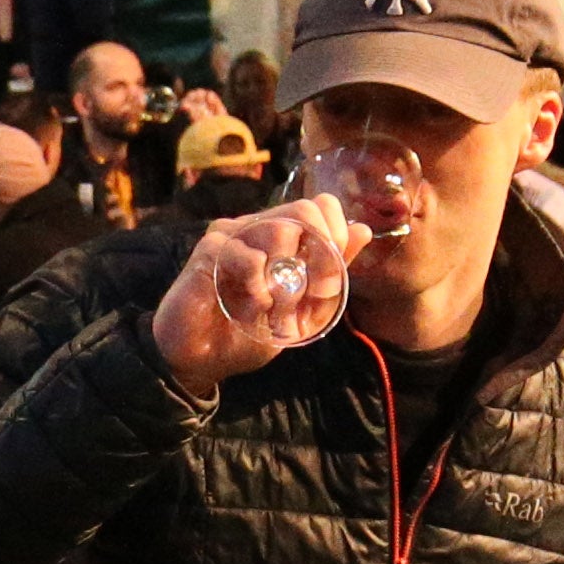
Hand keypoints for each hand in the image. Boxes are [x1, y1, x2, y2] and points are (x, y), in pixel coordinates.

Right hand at [150, 197, 352, 393]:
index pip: (319, 205)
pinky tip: (254, 308)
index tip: (332, 280)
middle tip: (315, 292)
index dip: (337, 234)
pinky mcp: (209, 251)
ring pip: (280, 229)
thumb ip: (331, 269)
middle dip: (322, 254)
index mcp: (279, 233)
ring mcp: (231, 234)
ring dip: (288, 277)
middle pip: (304, 209)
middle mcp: (255, 226)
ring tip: (276, 306)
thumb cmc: (247, 329)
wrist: (200, 358)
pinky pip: (248, 257)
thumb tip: (363, 229)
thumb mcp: (303, 305)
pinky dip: (259, 289)